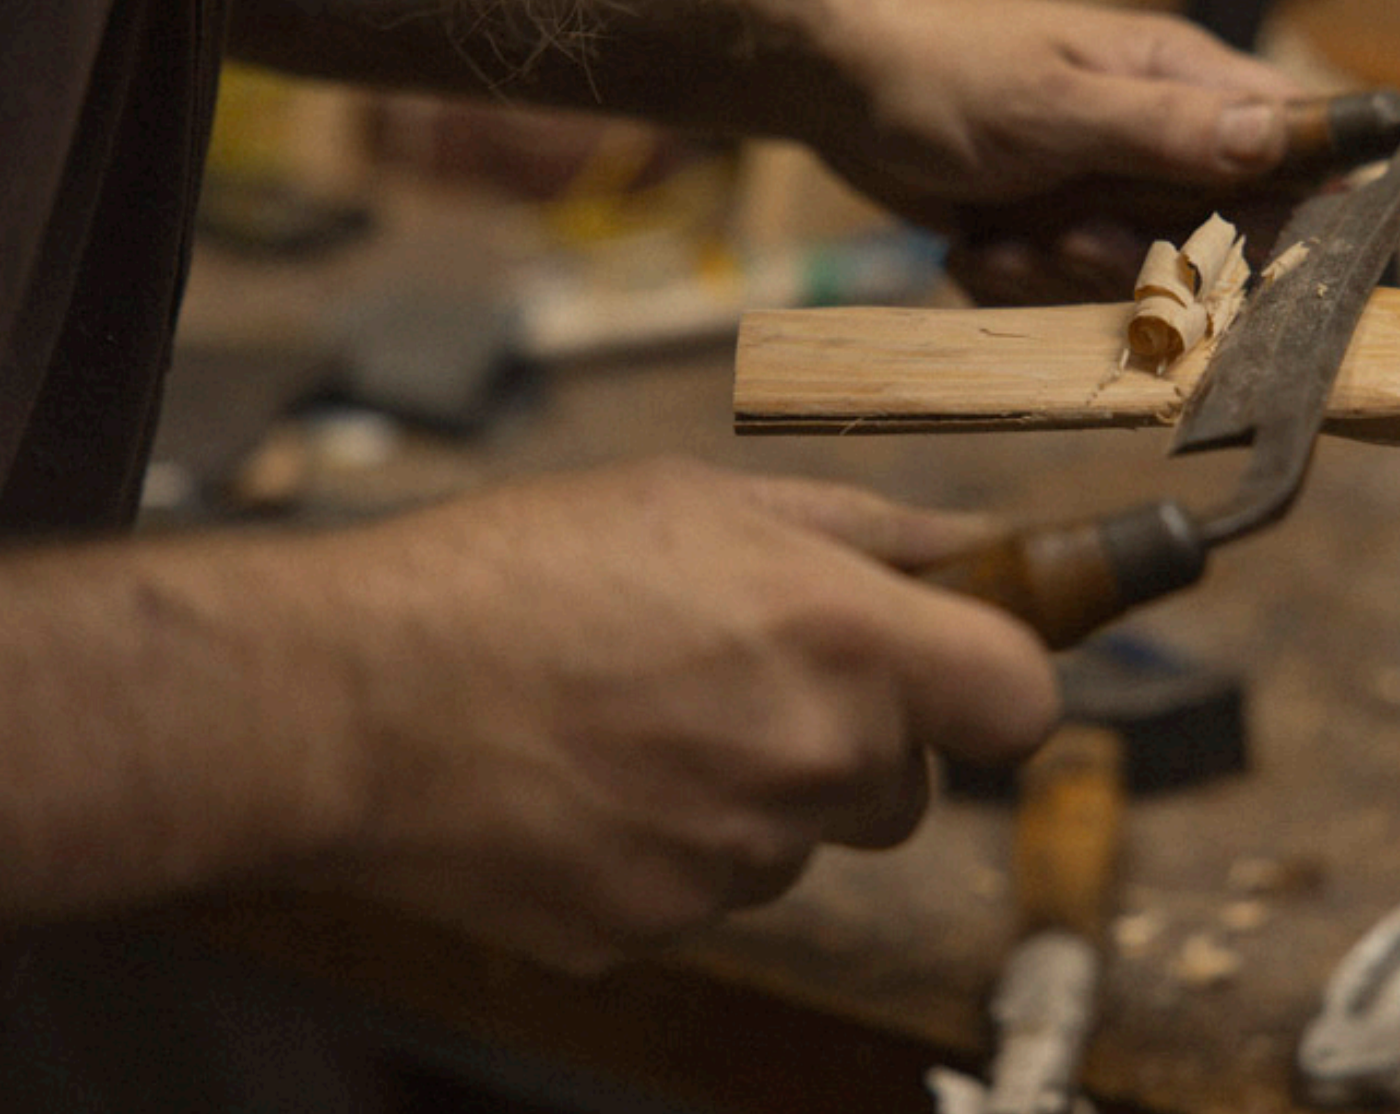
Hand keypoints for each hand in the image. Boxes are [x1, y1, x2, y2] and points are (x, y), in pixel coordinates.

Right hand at [316, 458, 1056, 970]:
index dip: (1002, 680)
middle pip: (909, 784)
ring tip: (643, 721)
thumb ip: (862, 527)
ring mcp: (739, 861)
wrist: (351, 696)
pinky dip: (678, 844)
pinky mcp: (663, 927)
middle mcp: (811, 759)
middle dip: (856, 737)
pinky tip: (597, 782)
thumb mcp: (702, 499)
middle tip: (745, 675)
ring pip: (807, 840)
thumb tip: (967, 544)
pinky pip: (716, 888)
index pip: (1022, 698)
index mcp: (843, 637)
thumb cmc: (516, 571)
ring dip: (762, 792)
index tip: (967, 669)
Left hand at [810, 0, 1303, 302]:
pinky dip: (1020, 283)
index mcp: (1185, 82)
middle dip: (1141, 264)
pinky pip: (1070, 293)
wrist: (838, 85)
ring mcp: (1108, 190)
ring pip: (1136, 281)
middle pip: (1215, 244)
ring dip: (1063, 276)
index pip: (1291, 151)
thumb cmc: (944, 68)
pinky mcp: (1058, 231)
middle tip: (1072, 238)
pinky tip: (977, 245)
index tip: (1228, 258)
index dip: (1284, 215)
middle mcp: (1160, 141)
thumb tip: (1280, 138)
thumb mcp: (1057, 103)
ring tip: (1004, 234)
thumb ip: (1168, 128)